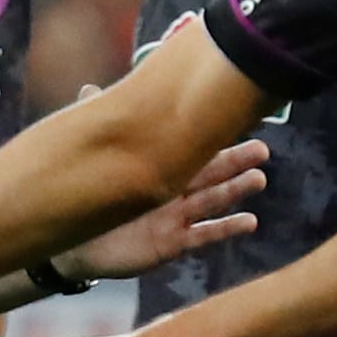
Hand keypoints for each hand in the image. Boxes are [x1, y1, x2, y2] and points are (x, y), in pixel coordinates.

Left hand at [61, 139, 268, 280]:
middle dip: (235, 162)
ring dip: (235, 191)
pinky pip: (204, 236)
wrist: (75, 245)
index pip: (189, 151)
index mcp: (156, 169)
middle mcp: (171, 192)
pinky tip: (250, 222)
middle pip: (209, 174)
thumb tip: (89, 90)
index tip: (235, 121)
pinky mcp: (171, 244)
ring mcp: (174, 218)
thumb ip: (99, 132)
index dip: (212, 138)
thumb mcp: (94, 162)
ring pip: (211, 202)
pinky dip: (226, 229)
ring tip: (258, 180)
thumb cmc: (88, 201)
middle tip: (261, 151)